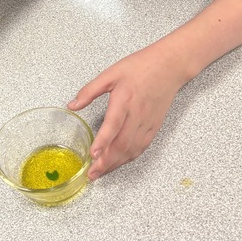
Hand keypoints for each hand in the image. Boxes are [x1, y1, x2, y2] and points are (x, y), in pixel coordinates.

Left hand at [67, 48, 187, 180]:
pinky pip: (141, 146)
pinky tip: (119, 162)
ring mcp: (147, 123)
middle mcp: (137, 115)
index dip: (103, 141)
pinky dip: (129, 157)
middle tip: (92, 174)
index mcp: (124, 100)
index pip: (113, 125)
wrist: (169, 66)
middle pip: (122, 144)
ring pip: (132, 149)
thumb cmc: (139, 67)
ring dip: (116, 163)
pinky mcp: (154, 126)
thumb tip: (72, 105)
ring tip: (101, 173)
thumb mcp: (110, 73)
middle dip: (106, 162)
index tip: (92, 155)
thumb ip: (89, 91)